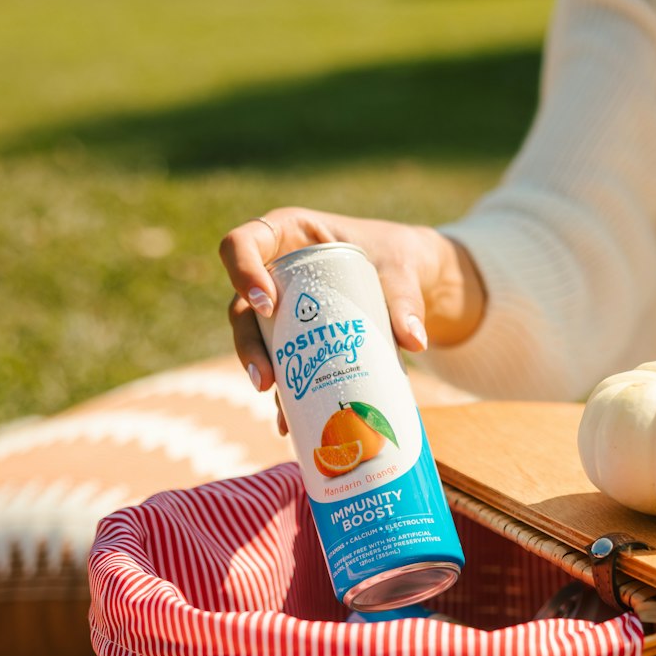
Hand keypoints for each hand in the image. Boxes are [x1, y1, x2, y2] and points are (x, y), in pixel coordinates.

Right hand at [220, 207, 485, 417]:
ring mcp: (280, 308)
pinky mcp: (294, 338)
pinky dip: (284, 393)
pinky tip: (290, 421)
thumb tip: (414, 342)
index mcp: (288, 233)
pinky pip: (281, 364)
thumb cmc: (399, 257)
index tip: (268, 304)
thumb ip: (406, 299)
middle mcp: (273, 271)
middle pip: (242, 306)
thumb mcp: (402, 270)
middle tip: (267, 378)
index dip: (243, 272)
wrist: (413, 279)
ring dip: (261, 373)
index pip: (241, 244)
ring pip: (254, 340)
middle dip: (248, 346)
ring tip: (278, 406)